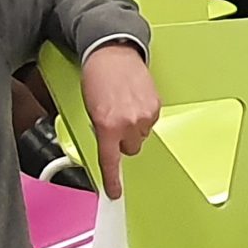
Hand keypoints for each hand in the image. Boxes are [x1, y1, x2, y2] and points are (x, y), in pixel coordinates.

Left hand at [80, 42, 160, 198]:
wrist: (113, 53)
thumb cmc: (97, 77)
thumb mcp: (90, 108)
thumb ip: (100, 130)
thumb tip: (108, 147)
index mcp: (107, 126)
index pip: (110, 161)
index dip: (113, 180)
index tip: (115, 193)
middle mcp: (128, 123)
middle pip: (130, 149)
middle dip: (123, 140)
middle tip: (115, 124)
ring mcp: (145, 116)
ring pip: (141, 136)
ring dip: (134, 127)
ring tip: (124, 107)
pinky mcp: (157, 107)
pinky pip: (150, 122)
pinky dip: (143, 116)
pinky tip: (134, 102)